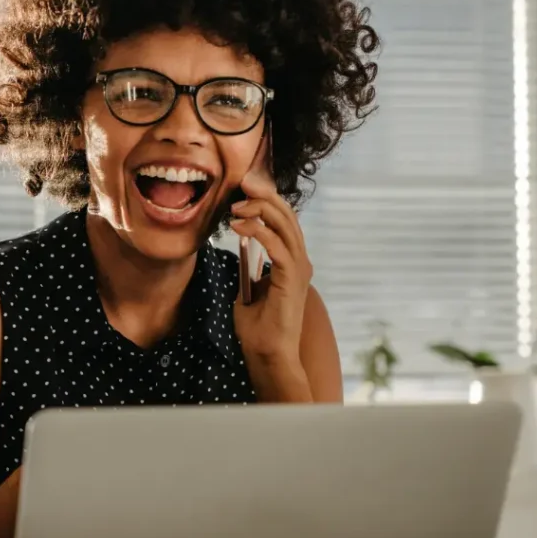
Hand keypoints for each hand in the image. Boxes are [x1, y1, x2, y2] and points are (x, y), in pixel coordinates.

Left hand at [229, 177, 313, 400]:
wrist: (267, 354)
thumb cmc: (257, 328)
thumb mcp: (249, 291)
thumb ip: (249, 269)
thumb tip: (241, 249)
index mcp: (292, 262)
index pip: (283, 221)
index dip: (265, 201)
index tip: (242, 189)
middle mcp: (300, 261)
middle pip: (287, 216)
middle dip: (264, 196)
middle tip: (241, 183)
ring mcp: (299, 269)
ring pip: (285, 226)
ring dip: (259, 211)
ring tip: (235, 207)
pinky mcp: (292, 279)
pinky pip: (277, 246)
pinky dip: (258, 232)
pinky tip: (238, 227)